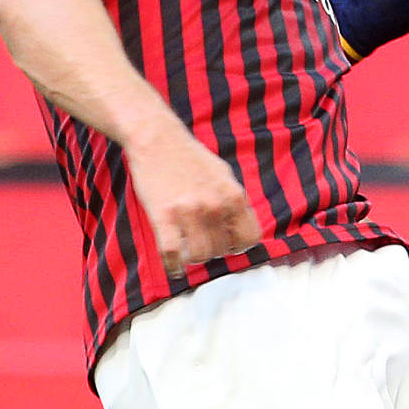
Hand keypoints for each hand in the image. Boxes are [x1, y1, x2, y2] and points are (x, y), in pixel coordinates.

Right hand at [127, 125, 260, 274]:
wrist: (157, 139)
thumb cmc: (190, 158)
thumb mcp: (225, 175)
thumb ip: (234, 201)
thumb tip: (242, 224)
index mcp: (235, 196)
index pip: (250, 238)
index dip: (239, 245)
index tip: (229, 243)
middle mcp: (216, 205)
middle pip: (223, 249)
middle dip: (214, 250)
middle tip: (202, 242)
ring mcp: (190, 211)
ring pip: (200, 255)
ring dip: (194, 258)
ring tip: (188, 251)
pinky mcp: (163, 216)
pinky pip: (171, 254)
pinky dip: (173, 267)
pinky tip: (174, 269)